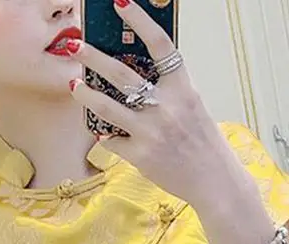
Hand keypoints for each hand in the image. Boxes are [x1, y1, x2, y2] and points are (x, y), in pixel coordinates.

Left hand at [69, 0, 248, 206]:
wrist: (214, 181)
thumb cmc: (202, 143)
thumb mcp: (192, 106)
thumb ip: (168, 89)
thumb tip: (135, 73)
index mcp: (183, 88)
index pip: (159, 44)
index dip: (140, 20)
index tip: (121, 4)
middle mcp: (166, 106)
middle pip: (121, 73)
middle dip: (94, 57)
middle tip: (77, 47)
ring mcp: (151, 132)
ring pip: (107, 107)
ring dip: (86, 95)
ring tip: (75, 85)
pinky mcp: (140, 155)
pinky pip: (113, 140)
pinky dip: (108, 137)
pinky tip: (105, 134)